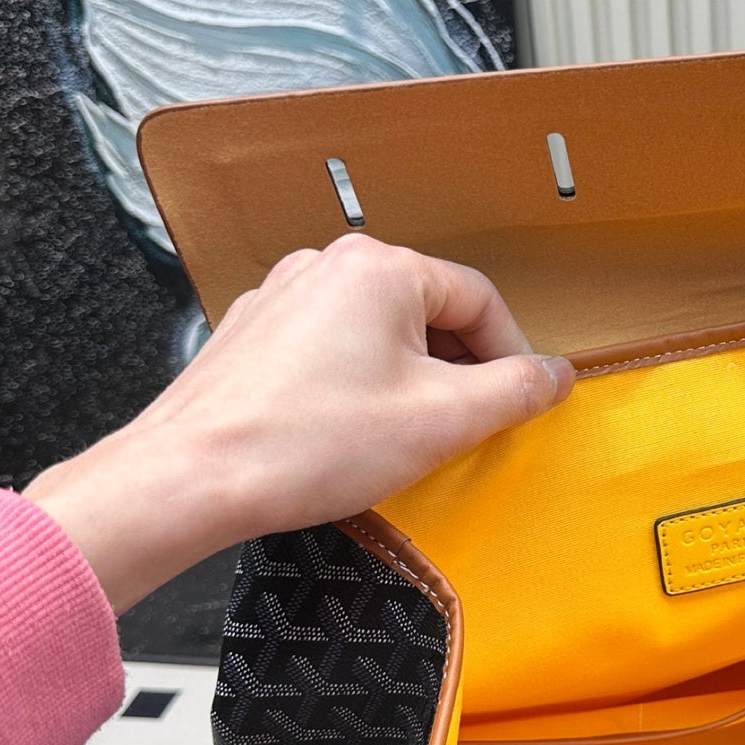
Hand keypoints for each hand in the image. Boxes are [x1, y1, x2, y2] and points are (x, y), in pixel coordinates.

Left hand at [25, 235, 574, 612]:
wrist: (189, 479)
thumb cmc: (310, 446)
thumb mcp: (441, 422)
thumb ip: (514, 391)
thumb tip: (555, 373)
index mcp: (380, 268)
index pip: (478, 298)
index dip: (511, 355)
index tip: (519, 404)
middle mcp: (327, 265)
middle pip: (426, 311)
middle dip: (454, 370)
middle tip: (461, 431)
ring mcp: (280, 296)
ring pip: (376, 333)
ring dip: (404, 380)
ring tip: (399, 440)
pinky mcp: (249, 336)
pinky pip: (327, 350)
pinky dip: (352, 386)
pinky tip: (342, 437)